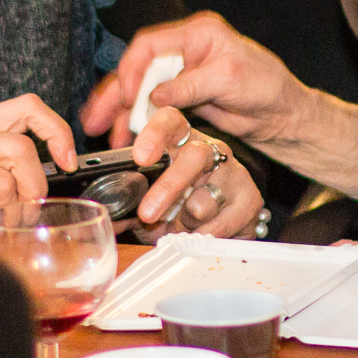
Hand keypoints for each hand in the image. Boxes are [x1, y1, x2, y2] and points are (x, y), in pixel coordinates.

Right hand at [82, 13, 312, 150]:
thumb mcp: (230, 79)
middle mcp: (185, 51)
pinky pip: (151, 108)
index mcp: (197, 34)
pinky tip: (122, 134)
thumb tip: (154, 95)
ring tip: (102, 132)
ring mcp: (182, 75)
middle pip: (138, 69)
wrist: (283, 115)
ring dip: (121, 112)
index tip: (129, 96)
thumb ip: (190, 85)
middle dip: (115, 94)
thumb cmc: (268, 87)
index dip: (133, 69)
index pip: (150, 45)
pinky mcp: (182, 98)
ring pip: (140, 90)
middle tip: (95, 118)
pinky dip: (136, 121)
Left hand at [122, 107, 265, 237]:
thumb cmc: (178, 206)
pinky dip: (205, 236)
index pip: (170, 121)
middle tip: (148, 213)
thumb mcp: (149, 201)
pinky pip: (222, 223)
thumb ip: (128, 203)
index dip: (155, 134)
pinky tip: (200, 234)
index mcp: (180, 142)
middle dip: (169, 187)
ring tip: (181, 226)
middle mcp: (210, 150)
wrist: (222, 224)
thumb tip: (107, 214)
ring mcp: (233, 173)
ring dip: (186, 222)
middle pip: (194, 156)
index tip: (141, 157)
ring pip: (205, 199)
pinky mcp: (250, 198)